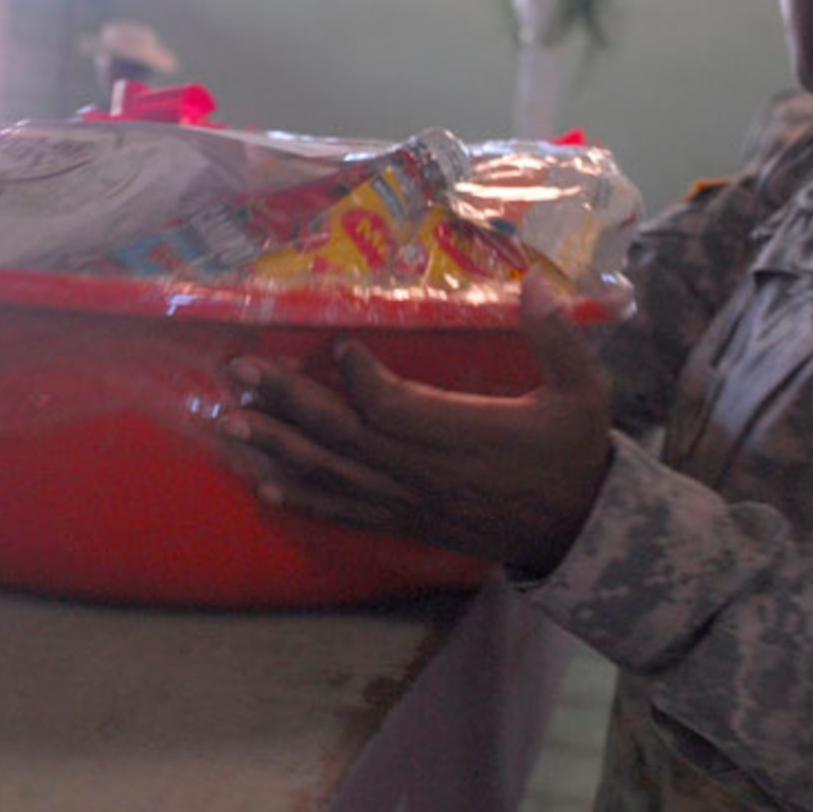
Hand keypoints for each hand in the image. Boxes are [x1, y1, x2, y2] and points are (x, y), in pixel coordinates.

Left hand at [206, 270, 614, 575]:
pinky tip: (262, 482)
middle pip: (345, 437)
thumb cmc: (572, 453)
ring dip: (277, 447)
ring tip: (229, 421)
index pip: (397, 409)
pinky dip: (302, 497)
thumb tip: (536, 280)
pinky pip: (344, 512)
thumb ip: (557, 337)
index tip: (336, 345)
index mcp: (467, 435)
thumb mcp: (583, 392)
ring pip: (332, 474)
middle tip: (239, 371)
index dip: (361, 379)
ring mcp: (409, 502)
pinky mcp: (404, 522)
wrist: (576, 531)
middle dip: (288, 402)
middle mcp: (426, 472)